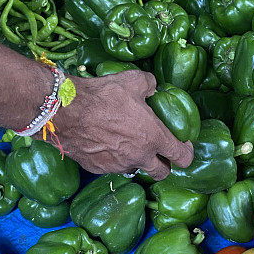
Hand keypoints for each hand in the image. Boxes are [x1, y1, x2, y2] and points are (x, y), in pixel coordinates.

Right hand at [56, 70, 193, 178]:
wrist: (67, 111)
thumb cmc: (103, 96)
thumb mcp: (132, 81)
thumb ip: (149, 84)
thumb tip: (153, 87)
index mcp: (153, 137)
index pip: (181, 156)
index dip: (186, 152)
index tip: (183, 146)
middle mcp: (139, 156)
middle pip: (162, 173)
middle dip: (165, 166)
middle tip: (160, 154)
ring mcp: (118, 165)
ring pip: (135, 169)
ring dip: (137, 161)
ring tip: (129, 145)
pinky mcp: (99, 168)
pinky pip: (112, 167)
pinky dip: (113, 159)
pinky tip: (106, 144)